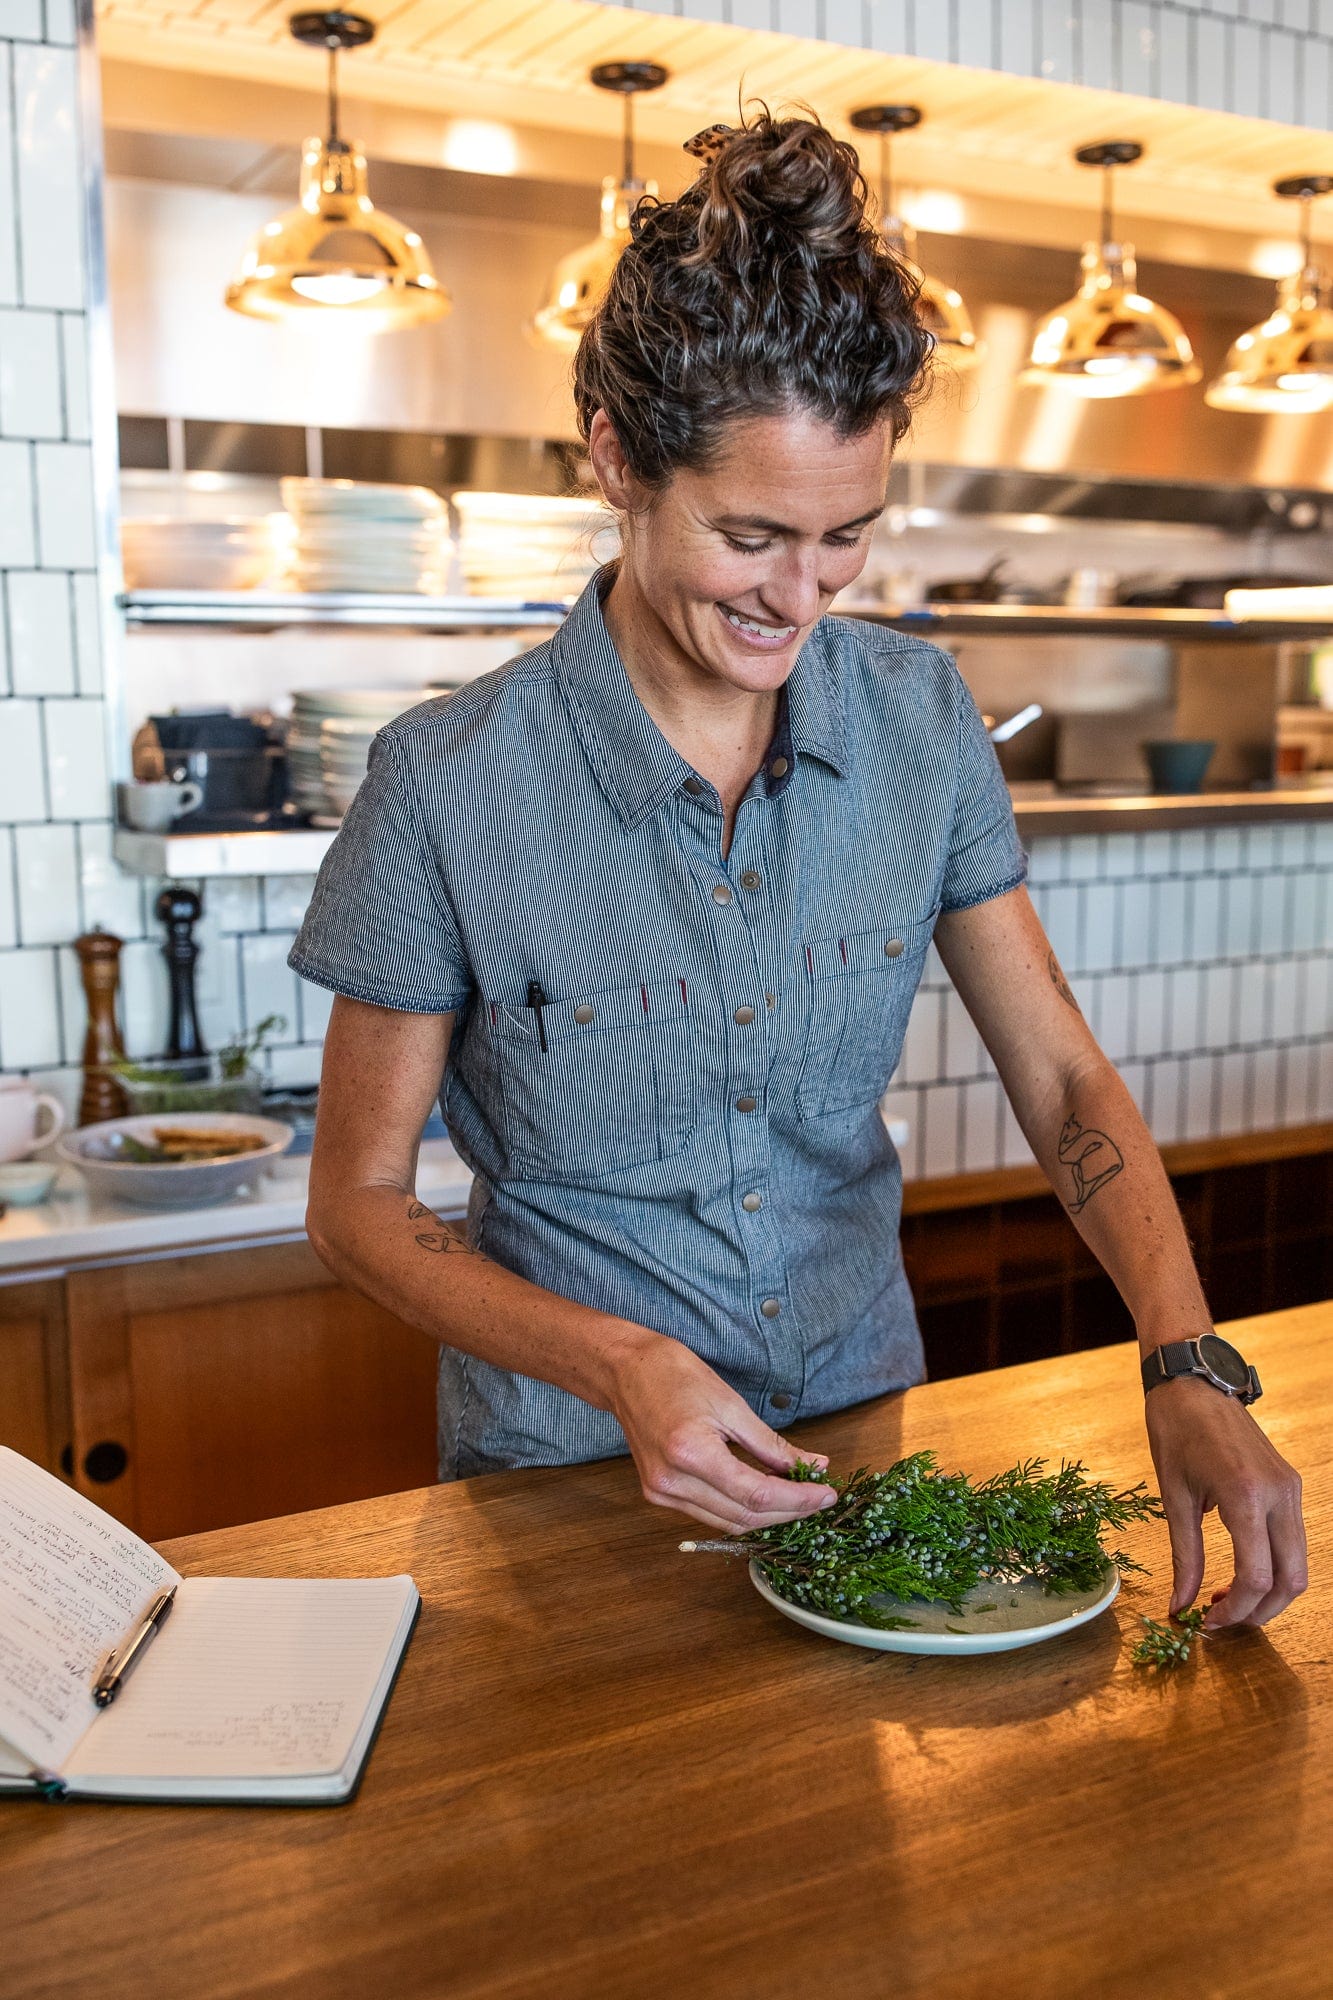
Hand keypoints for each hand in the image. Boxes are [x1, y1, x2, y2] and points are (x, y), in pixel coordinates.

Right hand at [603, 1328, 837, 1533]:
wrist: (626, 1371)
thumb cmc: (675, 1375)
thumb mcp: (731, 1404)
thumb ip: (771, 1444)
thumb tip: (812, 1465)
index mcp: (691, 1453)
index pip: (756, 1493)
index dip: (797, 1499)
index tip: (827, 1494)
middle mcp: (672, 1482)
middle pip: (743, 1516)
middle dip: (788, 1511)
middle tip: (819, 1497)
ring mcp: (661, 1492)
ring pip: (727, 1522)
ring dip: (766, 1515)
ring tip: (797, 1497)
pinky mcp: (658, 1494)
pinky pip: (708, 1514)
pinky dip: (739, 1509)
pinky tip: (762, 1495)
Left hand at [1145, 1376, 1306, 1628]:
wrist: (1194, 1380)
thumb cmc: (1174, 1429)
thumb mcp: (1173, 1495)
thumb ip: (1184, 1556)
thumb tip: (1180, 1606)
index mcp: (1245, 1494)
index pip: (1255, 1577)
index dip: (1234, 1612)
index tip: (1205, 1623)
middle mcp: (1279, 1494)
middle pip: (1290, 1580)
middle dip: (1260, 1613)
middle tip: (1221, 1622)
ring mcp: (1291, 1488)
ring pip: (1298, 1565)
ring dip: (1268, 1594)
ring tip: (1227, 1601)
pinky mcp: (1291, 1484)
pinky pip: (1293, 1540)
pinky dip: (1273, 1567)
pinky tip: (1239, 1573)